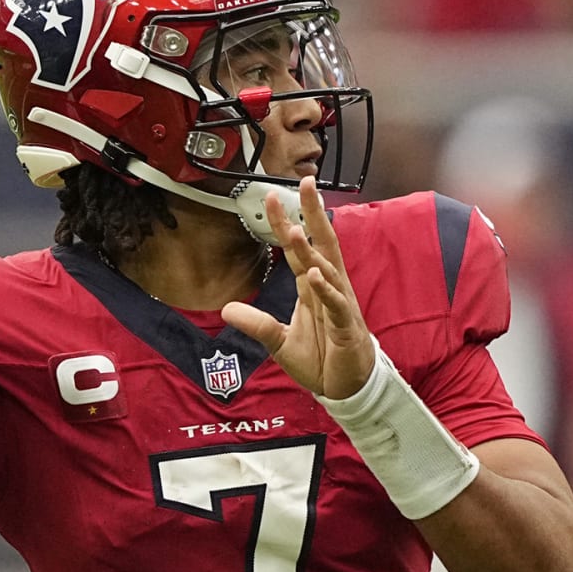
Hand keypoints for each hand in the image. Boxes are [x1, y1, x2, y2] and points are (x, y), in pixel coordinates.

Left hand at [221, 176, 375, 399]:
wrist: (345, 389)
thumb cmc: (321, 360)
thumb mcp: (279, 341)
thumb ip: (257, 324)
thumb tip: (226, 310)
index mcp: (312, 287)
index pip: (298, 248)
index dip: (286, 222)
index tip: (271, 195)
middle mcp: (328, 288)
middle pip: (321, 243)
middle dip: (313, 213)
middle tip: (305, 182)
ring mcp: (339, 305)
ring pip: (327, 269)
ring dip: (312, 251)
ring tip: (297, 230)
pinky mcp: (346, 327)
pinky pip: (336, 304)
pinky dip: (326, 290)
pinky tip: (316, 276)